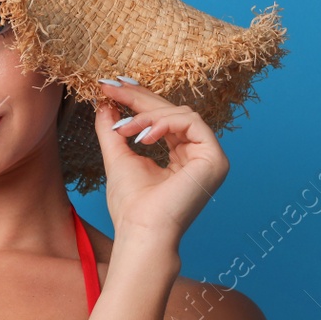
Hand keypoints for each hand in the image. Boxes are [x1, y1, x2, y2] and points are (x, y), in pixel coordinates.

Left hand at [91, 77, 229, 251]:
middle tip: (112, 87)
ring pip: (181, 114)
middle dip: (139, 98)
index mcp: (181, 156)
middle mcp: (199, 155)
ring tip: (124, 129)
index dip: (138, 100)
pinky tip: (143, 138)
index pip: (162, 119)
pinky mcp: (215, 158)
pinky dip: (164, 124)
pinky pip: (191, 122)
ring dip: (147, 115)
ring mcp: (210, 157)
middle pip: (172, 112)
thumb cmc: (131, 207)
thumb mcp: (118, 158)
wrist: (142, 232)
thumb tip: (105, 104)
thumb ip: (112, 131)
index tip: (111, 87)